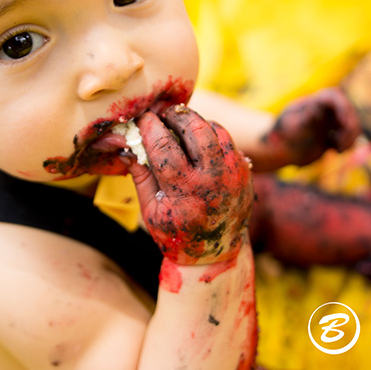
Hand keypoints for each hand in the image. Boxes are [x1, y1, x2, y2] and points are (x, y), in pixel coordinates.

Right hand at [126, 105, 252, 264]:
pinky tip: (197, 142)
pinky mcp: (245, 171)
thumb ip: (140, 175)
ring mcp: (233, 173)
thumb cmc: (175, 232)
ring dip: (195, 123)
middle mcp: (213, 178)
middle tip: (163, 117)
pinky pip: (227, 140)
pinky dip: (210, 135)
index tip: (142, 119)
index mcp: (185, 190)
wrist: (215, 252)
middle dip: (175, 116)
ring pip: (215, 129)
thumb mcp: (150, 210)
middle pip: (195, 128)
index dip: (150, 126)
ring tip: (180, 127)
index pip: (163, 145)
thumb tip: (126, 145)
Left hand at [256, 88, 359, 169]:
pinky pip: (349, 137)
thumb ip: (304, 118)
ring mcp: (332, 122)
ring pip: (351, 125)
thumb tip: (316, 107)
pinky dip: (348, 145)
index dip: (343, 107)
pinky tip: (336, 151)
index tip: (345, 123)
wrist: (281, 151)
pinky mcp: (335, 134)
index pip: (334, 96)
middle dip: (350, 126)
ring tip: (339, 150)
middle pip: (348, 110)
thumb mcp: (291, 126)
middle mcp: (326, 109)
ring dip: (350, 137)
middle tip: (342, 143)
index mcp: (315, 102)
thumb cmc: (283, 134)